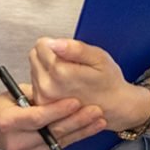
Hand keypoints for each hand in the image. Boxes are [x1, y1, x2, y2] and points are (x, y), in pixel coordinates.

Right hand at [0, 89, 104, 149]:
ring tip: (98, 121)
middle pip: (52, 133)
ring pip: (58, 144)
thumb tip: (62, 90)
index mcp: (7, 122)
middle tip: (96, 110)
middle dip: (77, 121)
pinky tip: (85, 130)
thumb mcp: (14, 93)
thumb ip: (37, 95)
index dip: (58, 110)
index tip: (76, 101)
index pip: (37, 118)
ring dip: (81, 132)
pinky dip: (71, 140)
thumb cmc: (2, 105)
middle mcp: (15, 143)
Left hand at [30, 37, 146, 131]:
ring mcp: (44, 98)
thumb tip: (54, 43)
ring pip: (34, 67)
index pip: (41, 45)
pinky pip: (36, 82)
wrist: (115, 106)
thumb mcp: (98, 58)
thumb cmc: (108, 82)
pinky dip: (46, 79)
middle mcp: (48, 88)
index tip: (69, 53)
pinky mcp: (43, 104)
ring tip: (69, 76)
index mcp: (60, 74)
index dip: (56, 44)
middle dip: (49, 54)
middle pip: (35, 55)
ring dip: (47, 67)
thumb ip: (75, 48)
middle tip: (70, 64)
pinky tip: (63, 85)